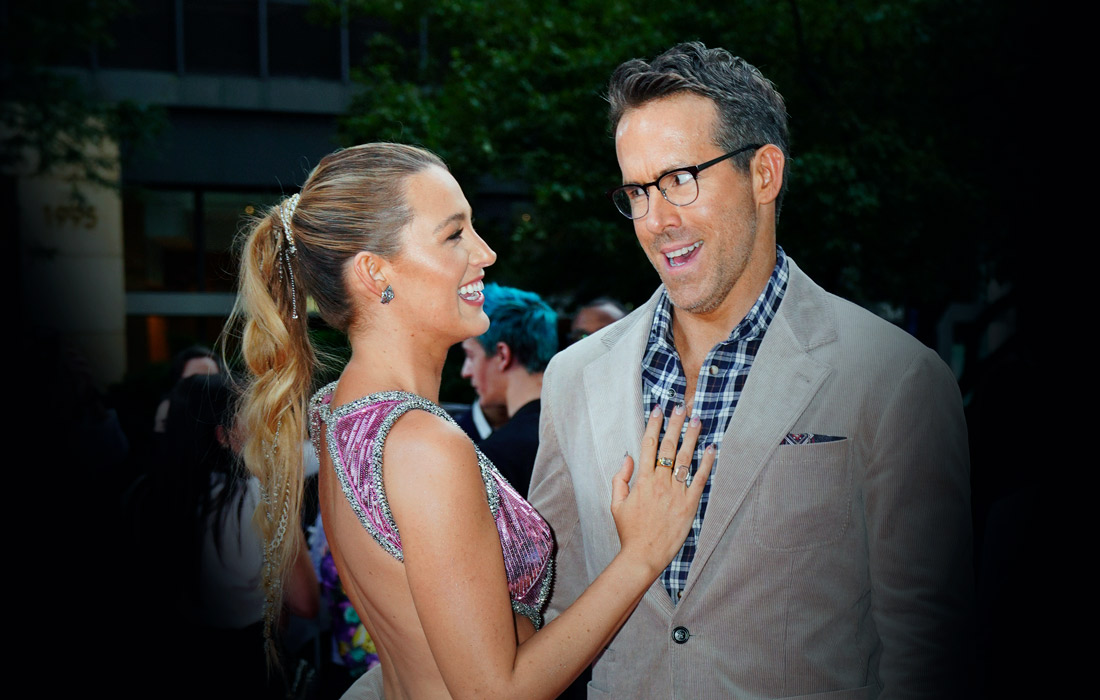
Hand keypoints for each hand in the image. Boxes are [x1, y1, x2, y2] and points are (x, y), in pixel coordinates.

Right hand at [610, 404, 715, 575]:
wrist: (643, 555)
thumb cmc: (629, 531)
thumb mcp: (616, 504)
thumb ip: (621, 479)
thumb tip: (627, 457)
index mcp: (642, 481)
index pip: (648, 446)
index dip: (653, 426)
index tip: (657, 410)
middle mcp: (660, 482)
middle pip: (668, 447)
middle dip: (674, 425)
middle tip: (681, 407)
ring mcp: (676, 492)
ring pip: (685, 459)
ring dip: (691, 437)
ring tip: (696, 420)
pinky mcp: (689, 504)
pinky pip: (700, 479)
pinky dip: (706, 463)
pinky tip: (711, 448)